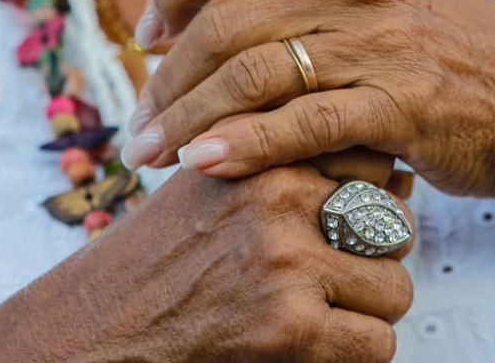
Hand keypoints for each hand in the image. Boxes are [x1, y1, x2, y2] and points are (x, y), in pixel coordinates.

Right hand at [0, 166, 412, 362]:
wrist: (99, 323)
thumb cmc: (157, 256)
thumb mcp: (214, 179)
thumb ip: (287, 164)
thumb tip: (393, 170)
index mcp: (263, 152)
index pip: (370, 153)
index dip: (370, 191)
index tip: (348, 216)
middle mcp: (280, 197)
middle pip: (393, 219)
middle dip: (375, 254)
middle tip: (333, 273)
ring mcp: (288, 261)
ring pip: (395, 286)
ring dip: (367, 309)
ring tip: (321, 311)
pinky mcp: (291, 326)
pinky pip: (377, 343)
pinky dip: (354, 353)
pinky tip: (313, 344)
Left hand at [121, 0, 494, 215]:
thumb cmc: (449, 17)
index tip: (147, 34)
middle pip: (226, 24)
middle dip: (167, 81)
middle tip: (136, 124)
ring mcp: (382, 44)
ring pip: (251, 78)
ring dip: (186, 122)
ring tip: (149, 154)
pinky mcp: (401, 108)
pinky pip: (301, 125)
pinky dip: (244, 148)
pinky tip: (203, 165)